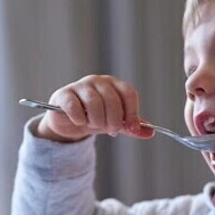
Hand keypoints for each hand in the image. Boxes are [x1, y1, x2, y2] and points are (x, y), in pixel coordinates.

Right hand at [35, 75, 153, 141]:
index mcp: (113, 85)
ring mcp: (80, 86)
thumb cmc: (95, 118)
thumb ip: (131, 127)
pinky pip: (74, 106)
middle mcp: (98, 81)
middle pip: (112, 99)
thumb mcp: (115, 123)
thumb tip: (150, 132)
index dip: (132, 113)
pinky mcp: (64, 94)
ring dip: (96, 121)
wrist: (69, 123)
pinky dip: (79, 118)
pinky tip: (80, 122)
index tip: (131, 129)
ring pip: (94, 103)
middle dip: (113, 120)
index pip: (128, 93)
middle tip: (110, 130)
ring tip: (94, 126)